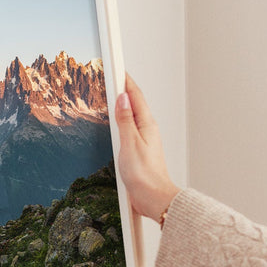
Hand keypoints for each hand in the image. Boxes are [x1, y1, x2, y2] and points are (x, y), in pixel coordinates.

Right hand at [114, 74, 180, 220]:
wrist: (154, 198)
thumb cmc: (144, 175)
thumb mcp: (130, 144)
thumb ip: (125, 120)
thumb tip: (122, 98)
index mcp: (146, 125)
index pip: (135, 96)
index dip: (125, 81)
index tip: (116, 67)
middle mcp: (147, 130)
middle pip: (134, 103)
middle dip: (123, 89)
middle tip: (112, 75)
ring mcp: (143, 140)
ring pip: (131, 116)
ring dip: (122, 104)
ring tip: (112, 94)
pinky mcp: (139, 151)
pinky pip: (129, 129)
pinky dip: (121, 121)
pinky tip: (115, 123)